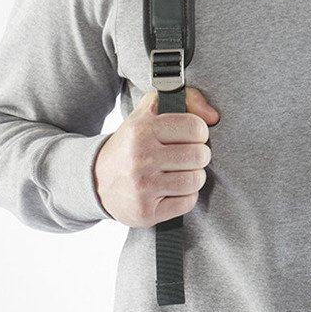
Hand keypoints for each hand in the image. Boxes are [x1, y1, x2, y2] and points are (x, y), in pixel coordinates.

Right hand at [93, 86, 220, 226]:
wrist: (96, 180)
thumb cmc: (132, 144)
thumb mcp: (149, 114)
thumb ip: (185, 100)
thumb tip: (214, 116)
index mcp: (142, 129)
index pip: (195, 127)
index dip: (199, 132)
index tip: (190, 137)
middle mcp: (140, 157)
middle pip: (199, 155)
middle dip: (198, 156)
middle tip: (187, 157)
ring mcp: (142, 187)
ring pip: (196, 180)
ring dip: (193, 177)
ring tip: (179, 173)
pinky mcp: (146, 212)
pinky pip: (188, 202)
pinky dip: (185, 197)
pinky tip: (171, 190)